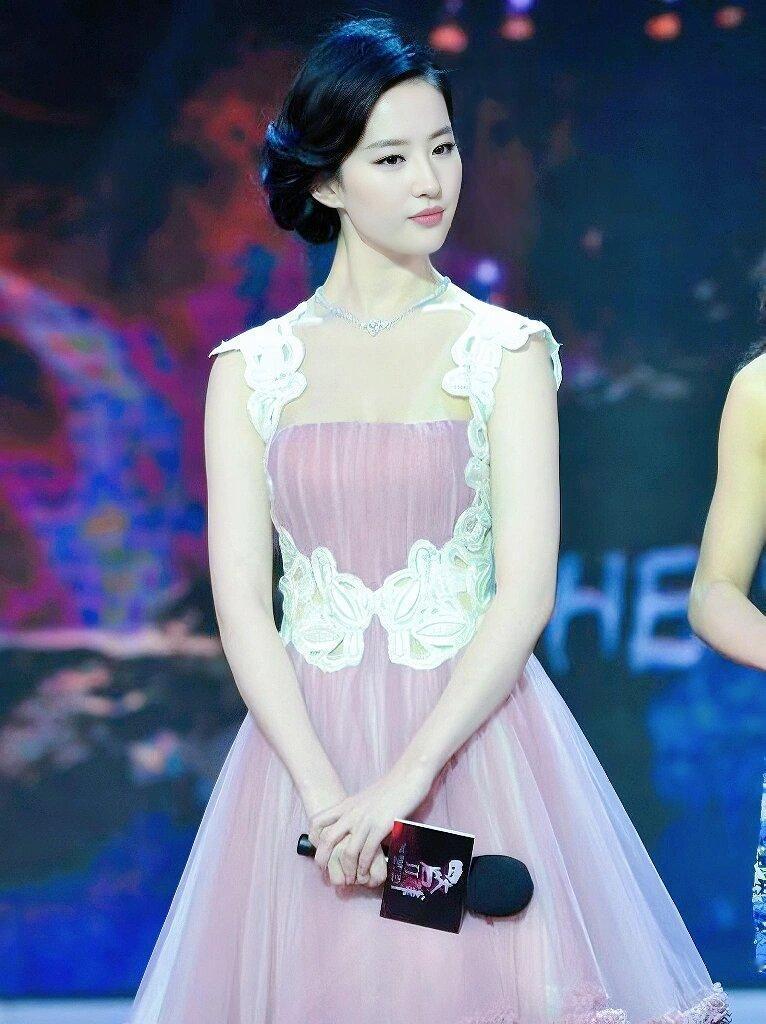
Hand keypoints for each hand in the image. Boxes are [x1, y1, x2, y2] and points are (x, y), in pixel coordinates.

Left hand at [307, 760, 433, 888]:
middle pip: (327, 840)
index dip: (314, 839)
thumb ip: (355, 813)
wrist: (408, 777)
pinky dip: (365, 867)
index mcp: (345, 805)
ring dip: (348, 870)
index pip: (317, 821)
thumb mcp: (365, 799)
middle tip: (329, 873)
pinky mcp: (380, 827)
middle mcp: (351, 813)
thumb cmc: (390, 789)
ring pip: (347, 852)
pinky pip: (367, 853)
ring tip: (352, 879)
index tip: (321, 851)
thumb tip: (351, 831)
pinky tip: (366, 873)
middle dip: (324, 861)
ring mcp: (365, 820)